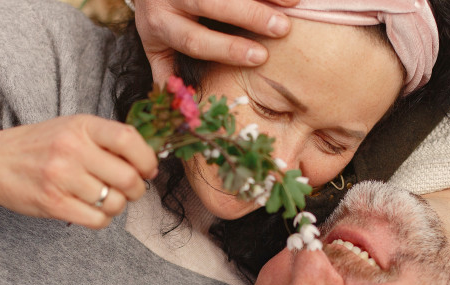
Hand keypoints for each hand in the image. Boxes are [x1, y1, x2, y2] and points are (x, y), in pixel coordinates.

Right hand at [0, 115, 157, 228]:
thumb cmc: (39, 146)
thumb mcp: (72, 128)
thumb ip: (106, 139)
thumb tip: (149, 161)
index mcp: (81, 126)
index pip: (129, 139)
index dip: (147, 159)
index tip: (148, 169)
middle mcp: (71, 149)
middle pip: (128, 178)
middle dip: (137, 189)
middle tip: (130, 190)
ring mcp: (61, 178)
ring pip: (115, 203)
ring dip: (117, 206)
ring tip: (105, 198)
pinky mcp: (53, 204)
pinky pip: (97, 220)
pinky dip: (102, 219)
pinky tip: (92, 210)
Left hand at [134, 0, 299, 83]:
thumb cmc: (162, 21)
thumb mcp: (156, 47)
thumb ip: (168, 75)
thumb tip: (187, 110)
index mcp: (159, 25)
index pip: (194, 39)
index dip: (227, 49)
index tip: (260, 58)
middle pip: (209, 2)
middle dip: (249, 15)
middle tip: (281, 28)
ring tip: (292, 5)